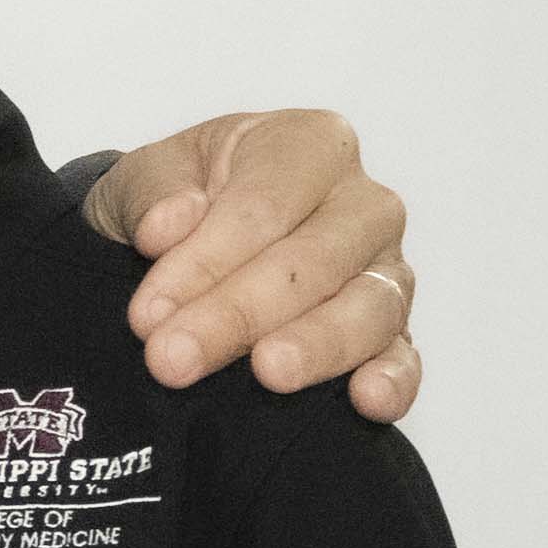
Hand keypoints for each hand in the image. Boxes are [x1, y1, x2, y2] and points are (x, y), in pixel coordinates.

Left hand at [88, 108, 418, 421]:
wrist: (185, 239)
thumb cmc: (176, 198)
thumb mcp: (144, 179)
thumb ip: (152, 195)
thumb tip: (166, 225)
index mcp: (309, 146)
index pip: (262, 206)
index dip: (204, 262)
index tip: (147, 314)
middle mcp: (363, 203)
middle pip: (313, 260)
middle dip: (237, 313)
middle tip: (172, 358)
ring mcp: (387, 268)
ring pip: (369, 307)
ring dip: (315, 345)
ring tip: (268, 373)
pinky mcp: (393, 330)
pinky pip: (403, 356)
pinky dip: (393, 380)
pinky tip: (368, 401)